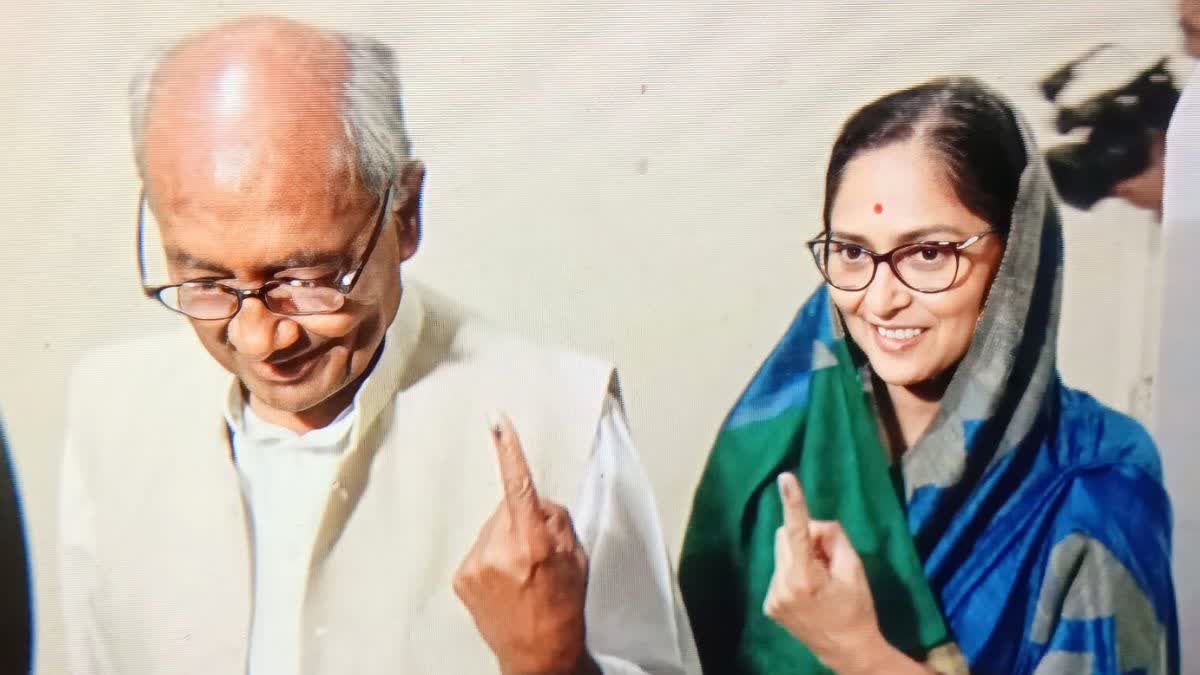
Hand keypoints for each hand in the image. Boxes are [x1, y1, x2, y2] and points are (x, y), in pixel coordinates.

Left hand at [453, 412, 598, 674]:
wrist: (537, 656)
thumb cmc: (564, 607)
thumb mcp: (577, 559)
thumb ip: (557, 521)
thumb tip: (537, 499)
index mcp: (533, 542)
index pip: (519, 486)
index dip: (509, 451)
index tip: (497, 422)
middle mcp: (499, 549)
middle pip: (507, 507)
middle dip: (521, 517)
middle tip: (536, 549)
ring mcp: (476, 564)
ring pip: (491, 527)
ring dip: (504, 538)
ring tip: (520, 571)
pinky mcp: (461, 577)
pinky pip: (479, 548)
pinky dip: (491, 556)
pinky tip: (504, 581)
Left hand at [764, 473, 902, 673]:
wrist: (847, 651)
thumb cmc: (856, 609)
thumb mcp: (854, 569)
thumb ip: (834, 539)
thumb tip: (814, 524)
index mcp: (805, 577)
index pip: (797, 532)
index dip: (793, 503)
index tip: (785, 478)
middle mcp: (782, 585)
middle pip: (786, 536)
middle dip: (806, 538)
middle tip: (829, 558)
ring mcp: (772, 596)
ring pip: (782, 553)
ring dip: (799, 556)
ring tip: (820, 579)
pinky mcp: (769, 604)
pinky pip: (779, 570)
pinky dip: (793, 571)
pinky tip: (809, 590)